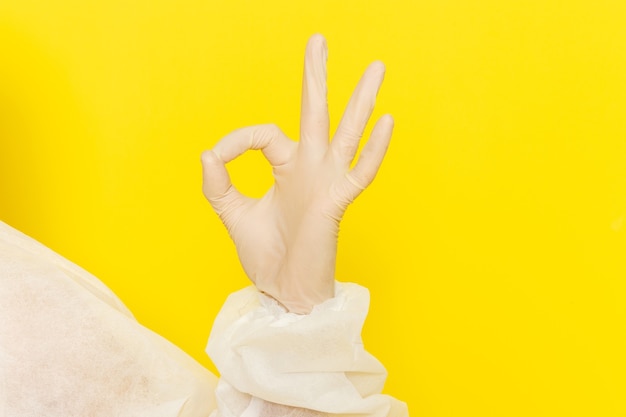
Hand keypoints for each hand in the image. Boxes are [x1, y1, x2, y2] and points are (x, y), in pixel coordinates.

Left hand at [201, 34, 392, 313]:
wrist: (284, 291)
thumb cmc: (265, 255)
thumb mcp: (233, 214)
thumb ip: (218, 183)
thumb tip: (207, 151)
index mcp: (286, 167)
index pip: (264, 134)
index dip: (237, 140)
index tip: (218, 158)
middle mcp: (309, 167)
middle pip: (315, 112)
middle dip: (315, 76)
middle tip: (318, 40)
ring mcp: (326, 182)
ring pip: (346, 132)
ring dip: (361, 100)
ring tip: (376, 67)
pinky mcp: (336, 203)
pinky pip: (360, 172)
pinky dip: (374, 150)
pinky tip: (386, 121)